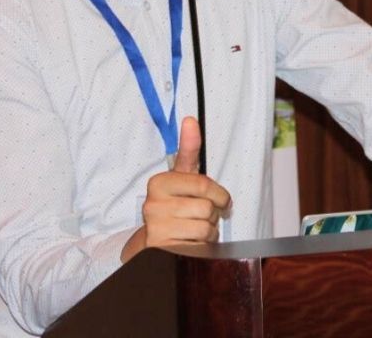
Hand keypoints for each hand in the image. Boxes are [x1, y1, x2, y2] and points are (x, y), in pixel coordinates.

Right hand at [121, 117, 230, 260]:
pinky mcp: (163, 251)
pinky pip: (199, 247)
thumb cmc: (175, 203)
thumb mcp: (182, 176)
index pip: (204, 186)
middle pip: (207, 208)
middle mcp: (152, 205)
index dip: (219, 195)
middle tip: (200, 215)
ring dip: (207, 231)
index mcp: (158, 183)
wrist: (155, 240)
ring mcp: (156, 229)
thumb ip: (188, 150)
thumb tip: (190, 119)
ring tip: (194, 228)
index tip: (220, 199)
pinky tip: (190, 242)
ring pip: (205, 228)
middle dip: (212, 214)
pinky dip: (201, 247)